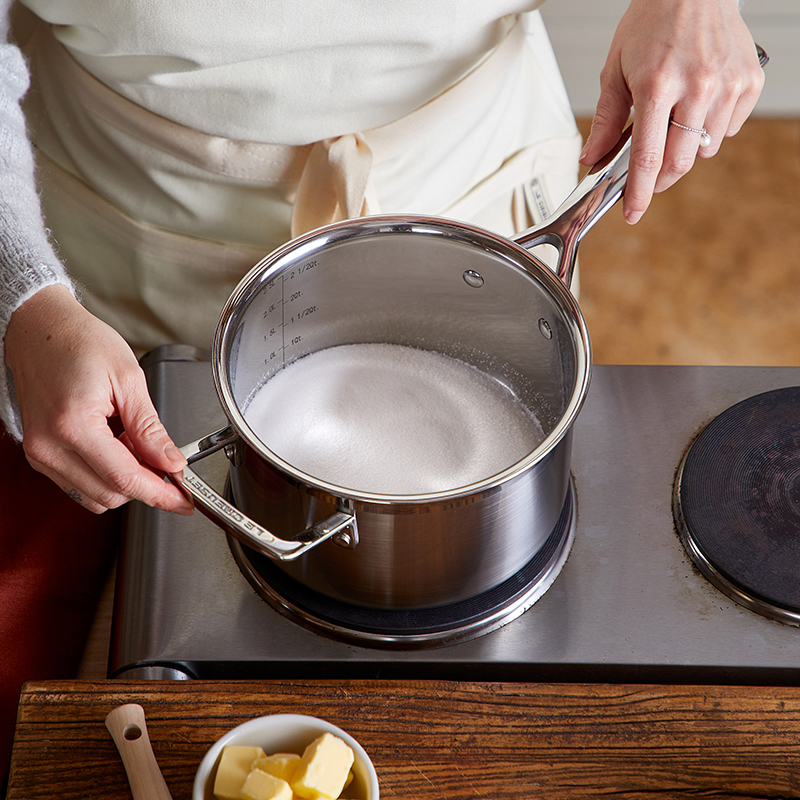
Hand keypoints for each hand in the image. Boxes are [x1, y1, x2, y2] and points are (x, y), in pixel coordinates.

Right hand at [5, 285, 193, 514]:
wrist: (39, 329)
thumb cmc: (79, 343)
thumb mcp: (129, 379)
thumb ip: (151, 428)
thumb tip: (171, 462)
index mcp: (74, 425)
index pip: (124, 478)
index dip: (160, 493)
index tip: (184, 500)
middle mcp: (50, 446)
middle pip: (110, 493)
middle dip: (145, 485)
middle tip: (167, 462)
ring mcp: (40, 453)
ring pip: (95, 496)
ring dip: (124, 481)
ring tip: (134, 442)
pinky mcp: (39, 454)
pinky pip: (79, 484)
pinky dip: (105, 475)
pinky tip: (116, 447)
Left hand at [580, 0, 763, 223]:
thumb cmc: (652, 23)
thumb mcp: (615, 70)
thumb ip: (605, 120)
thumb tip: (593, 158)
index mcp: (656, 86)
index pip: (647, 157)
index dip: (639, 192)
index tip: (632, 212)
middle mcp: (695, 87)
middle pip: (678, 162)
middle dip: (661, 178)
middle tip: (649, 173)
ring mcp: (726, 85)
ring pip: (704, 150)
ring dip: (686, 148)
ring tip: (675, 119)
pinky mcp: (749, 82)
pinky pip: (728, 130)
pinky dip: (711, 129)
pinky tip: (699, 105)